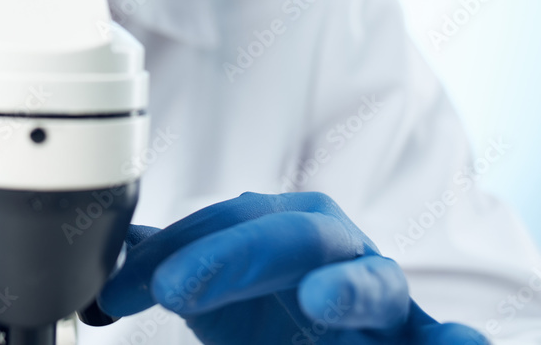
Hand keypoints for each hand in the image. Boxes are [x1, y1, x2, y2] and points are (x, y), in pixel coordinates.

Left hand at [97, 192, 487, 343]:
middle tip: (172, 288)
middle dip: (227, 257)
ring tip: (320, 301)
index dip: (164, 255)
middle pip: (284, 236)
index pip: (217, 226)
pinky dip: (453, 343)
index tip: (113, 293)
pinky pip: (436, 337)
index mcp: (277, 225)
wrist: (311, 340)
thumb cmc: (265, 308)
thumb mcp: (211, 286)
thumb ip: (168, 261)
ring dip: (347, 288)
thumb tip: (106, 243)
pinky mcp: (410, 334)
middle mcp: (329, 245)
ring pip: (369, 278)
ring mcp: (375, 289)